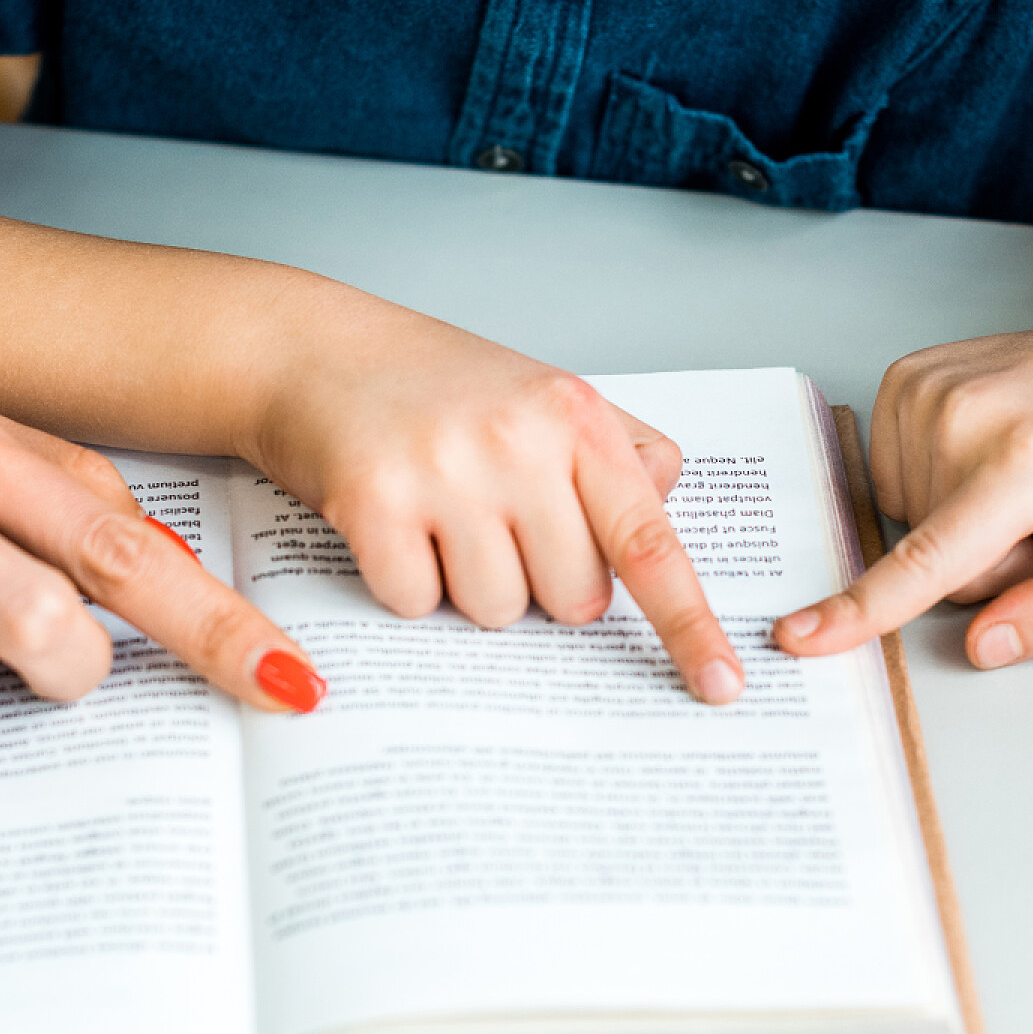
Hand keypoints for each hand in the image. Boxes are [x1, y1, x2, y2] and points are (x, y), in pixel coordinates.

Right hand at [246, 286, 743, 703]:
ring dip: (468, 586)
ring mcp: (446, 471)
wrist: (311, 347)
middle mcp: (518, 440)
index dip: (689, 623)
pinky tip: (392, 521)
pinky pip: (416, 606)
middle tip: (496, 521)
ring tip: (439, 514)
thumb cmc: (433, 381)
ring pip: (497, 613)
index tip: (721, 686)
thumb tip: (663, 503)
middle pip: (573, 601)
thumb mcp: (539, 391)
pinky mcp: (374, 501)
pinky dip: (404, 581)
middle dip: (541, 584)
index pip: (649, 540)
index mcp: (573, 416)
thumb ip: (614, 448)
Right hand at [773, 282, 1032, 668]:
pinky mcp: (902, 378)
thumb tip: (982, 647)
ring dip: (959, 521)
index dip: (864, 607)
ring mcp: (925, 387)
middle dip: (988, 561)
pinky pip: (892, 479)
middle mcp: (962, 414)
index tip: (799, 636)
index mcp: (1027, 460)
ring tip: (1020, 481)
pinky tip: (982, 455)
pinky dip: (935, 485)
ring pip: (909, 519)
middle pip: (934, 555)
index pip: (932, 556)